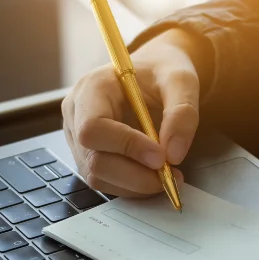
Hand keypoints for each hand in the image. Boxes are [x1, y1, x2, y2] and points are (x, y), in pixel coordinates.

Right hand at [61, 28, 201, 196]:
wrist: (153, 74)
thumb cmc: (162, 72)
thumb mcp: (180, 80)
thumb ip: (182, 113)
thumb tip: (173, 155)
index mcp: (91, 88)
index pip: (92, 128)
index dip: (126, 147)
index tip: (161, 157)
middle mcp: (75, 114)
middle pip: (93, 160)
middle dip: (134, 175)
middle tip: (172, 176)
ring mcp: (77, 138)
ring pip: (97, 176)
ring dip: (135, 185)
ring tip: (169, 178)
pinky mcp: (88, 156)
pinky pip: (105, 182)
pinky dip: (132, 187)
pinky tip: (154, 178)